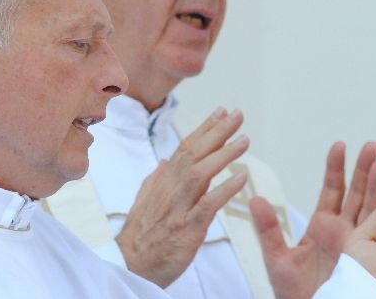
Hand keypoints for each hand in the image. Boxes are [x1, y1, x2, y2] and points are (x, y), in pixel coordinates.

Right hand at [115, 108, 248, 287]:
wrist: (131, 265)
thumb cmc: (141, 235)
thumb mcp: (144, 202)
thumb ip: (155, 180)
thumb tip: (164, 160)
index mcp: (163, 182)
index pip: (186, 148)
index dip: (204, 129)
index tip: (221, 112)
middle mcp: (170, 190)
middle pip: (194, 153)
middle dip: (217, 131)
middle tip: (237, 114)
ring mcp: (179, 208)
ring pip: (201, 173)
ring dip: (224, 154)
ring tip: (244, 139)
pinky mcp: (188, 228)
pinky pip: (208, 205)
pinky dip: (225, 190)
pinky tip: (242, 177)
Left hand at [250, 142, 375, 298]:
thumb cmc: (291, 291)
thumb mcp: (276, 258)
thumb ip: (267, 229)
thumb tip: (254, 198)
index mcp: (321, 225)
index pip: (331, 189)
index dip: (336, 168)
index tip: (340, 145)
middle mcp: (342, 230)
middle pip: (356, 193)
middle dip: (363, 169)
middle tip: (371, 145)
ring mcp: (358, 244)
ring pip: (371, 209)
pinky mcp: (369, 260)